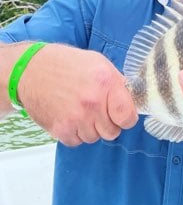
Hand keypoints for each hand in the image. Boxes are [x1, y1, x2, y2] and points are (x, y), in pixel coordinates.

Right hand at [18, 44, 137, 145]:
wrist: (30, 70)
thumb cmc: (66, 63)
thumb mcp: (98, 62)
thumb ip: (116, 82)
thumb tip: (131, 99)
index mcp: (106, 83)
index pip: (128, 117)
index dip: (127, 117)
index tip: (122, 113)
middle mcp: (92, 103)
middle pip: (113, 132)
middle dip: (109, 123)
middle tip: (98, 110)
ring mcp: (76, 118)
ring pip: (95, 138)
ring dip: (91, 128)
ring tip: (81, 109)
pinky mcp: (60, 129)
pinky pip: (77, 142)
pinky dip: (75, 133)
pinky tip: (70, 116)